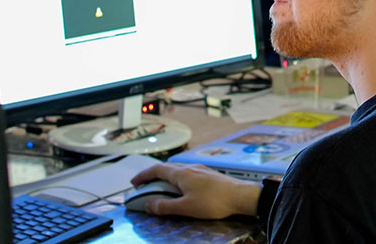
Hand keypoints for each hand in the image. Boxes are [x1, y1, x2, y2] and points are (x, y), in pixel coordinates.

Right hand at [130, 163, 260, 219]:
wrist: (240, 196)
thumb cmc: (214, 201)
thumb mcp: (185, 207)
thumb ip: (165, 206)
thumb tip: (148, 204)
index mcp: (181, 173)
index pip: (156, 169)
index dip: (143, 175)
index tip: (134, 182)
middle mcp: (190, 168)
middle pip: (166, 168)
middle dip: (153, 176)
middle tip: (144, 186)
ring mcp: (200, 170)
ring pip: (177, 170)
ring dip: (165, 177)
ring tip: (161, 188)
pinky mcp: (208, 175)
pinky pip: (187, 173)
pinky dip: (177, 179)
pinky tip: (182, 188)